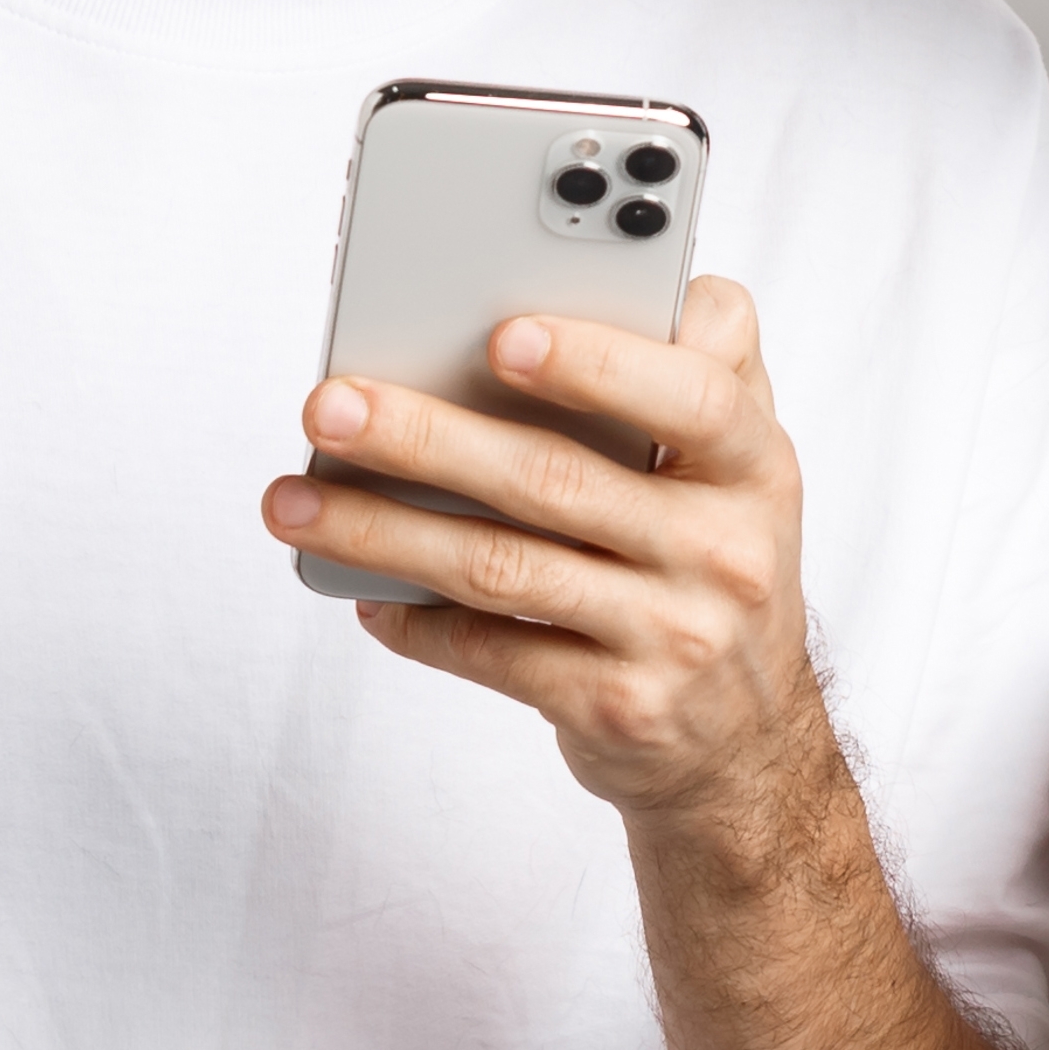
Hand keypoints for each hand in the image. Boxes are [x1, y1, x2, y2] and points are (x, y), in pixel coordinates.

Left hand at [267, 275, 836, 818]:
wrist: (750, 741)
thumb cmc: (713, 562)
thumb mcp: (736, 468)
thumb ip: (683, 377)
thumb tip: (533, 307)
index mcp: (754, 464)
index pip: (692, 396)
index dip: (599, 363)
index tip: (502, 334)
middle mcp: (725, 550)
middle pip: (555, 480)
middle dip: (426, 437)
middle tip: (329, 404)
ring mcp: (674, 636)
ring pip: (502, 568)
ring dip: (382, 530)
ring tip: (295, 501)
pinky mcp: (617, 708)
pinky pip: (493, 654)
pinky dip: (415, 619)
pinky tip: (362, 588)